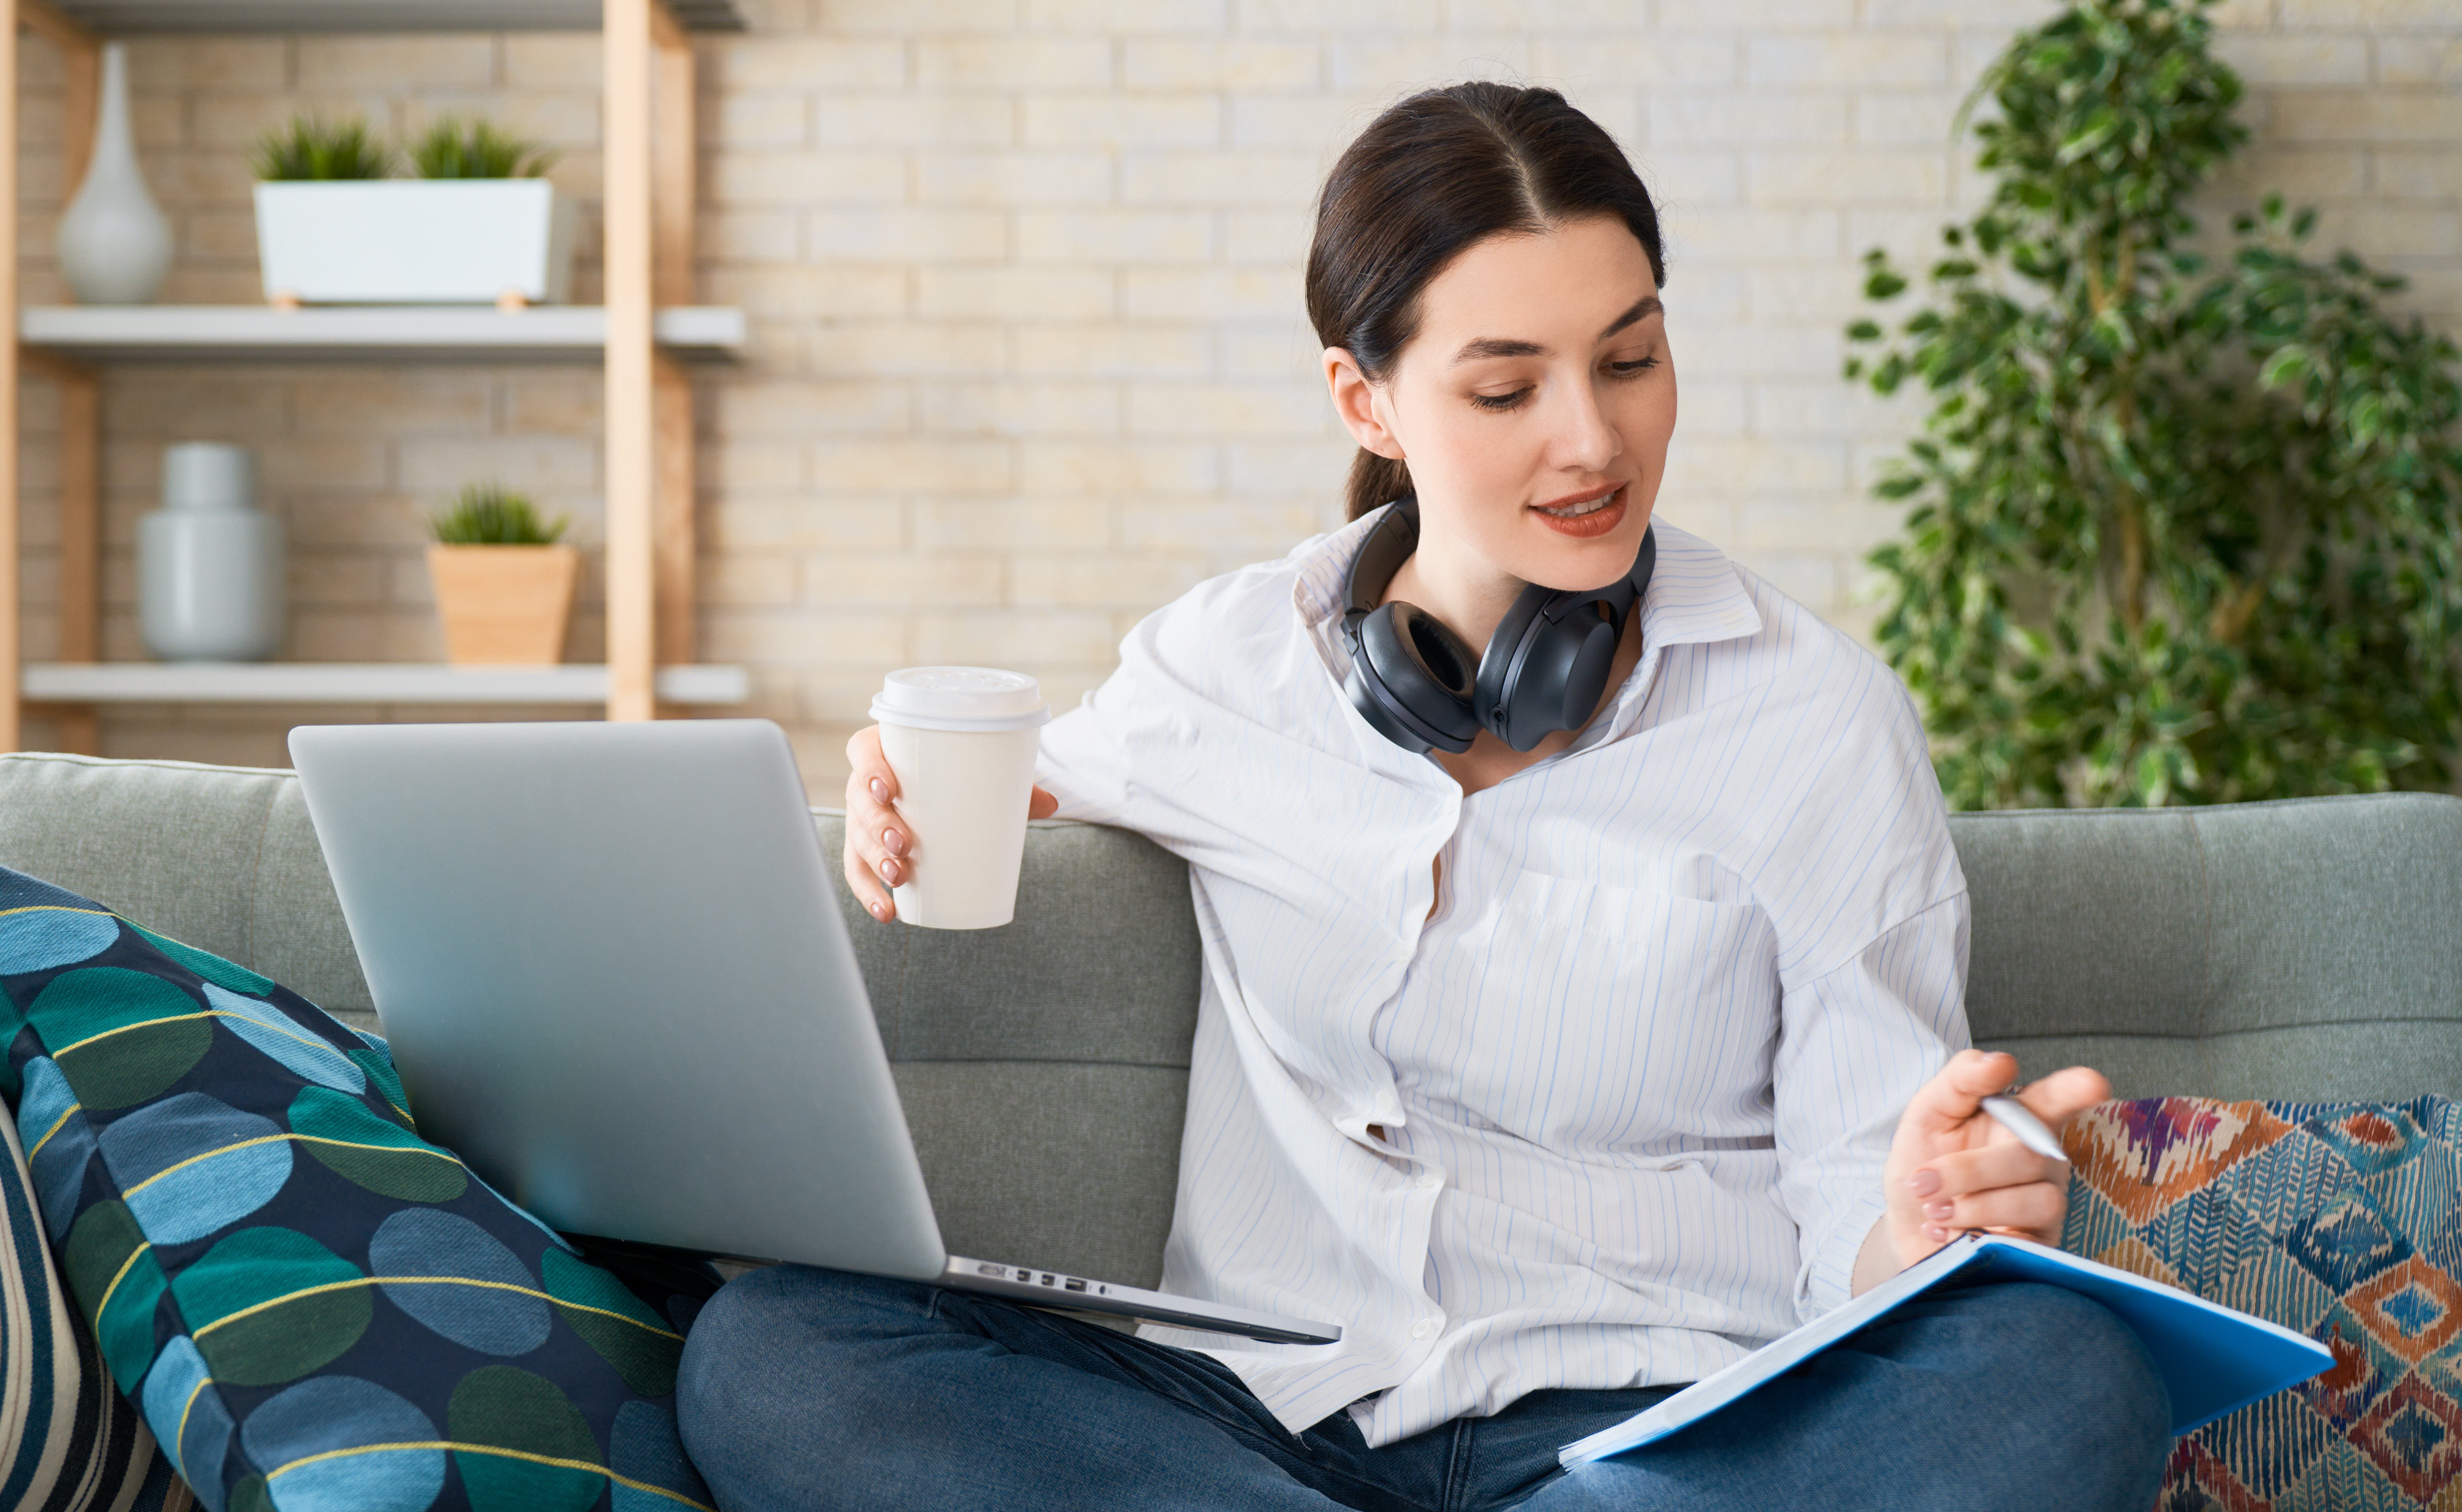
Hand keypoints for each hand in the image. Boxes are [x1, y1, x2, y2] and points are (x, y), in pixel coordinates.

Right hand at [843, 725, 1057, 923]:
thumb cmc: (962, 772)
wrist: (952, 785)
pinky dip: (869, 893)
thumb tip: (1052, 804)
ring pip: (856, 837)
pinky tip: (887, 912)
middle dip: (877, 826)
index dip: (868, 769)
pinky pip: (858, 870)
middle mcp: (866, 783)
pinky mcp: (867, 847)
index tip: (889, 790)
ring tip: (900, 877)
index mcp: (887, 749)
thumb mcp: (983, 772)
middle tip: (905, 844)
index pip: (863, 751)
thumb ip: (1013, 786)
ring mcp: (864, 817)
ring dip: (874, 860)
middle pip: (858, 800)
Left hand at [1882, 1049, 2107, 1269]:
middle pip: (2030, 1156)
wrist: (1907, 1228)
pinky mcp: (2040, 1248)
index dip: (2074, 1091)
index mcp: (2019, 1120)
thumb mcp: (1928, 1116)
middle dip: (1967, 1171)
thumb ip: (1960, 1082)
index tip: (2093, 1082)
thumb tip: (2000, 1062)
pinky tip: (1946, 1235)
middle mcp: (2042, 1160)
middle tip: (1922, 1181)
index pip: (2055, 1100)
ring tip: (1935, 1211)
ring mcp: (2046, 1205)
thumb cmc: (1923, 1163)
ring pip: (2038, 1201)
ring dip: (1972, 1206)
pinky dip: (1975, 1238)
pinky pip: (2028, 1244)